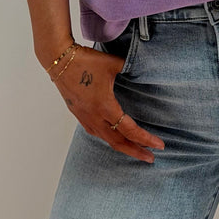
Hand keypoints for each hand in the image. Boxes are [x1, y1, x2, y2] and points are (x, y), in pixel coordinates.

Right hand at [50, 45, 164, 162]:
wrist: (59, 60)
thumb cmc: (86, 61)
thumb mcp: (114, 63)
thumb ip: (131, 67)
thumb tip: (145, 68)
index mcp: (105, 107)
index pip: (129, 130)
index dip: (145, 139)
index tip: (159, 145)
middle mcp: (94, 117)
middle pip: (118, 142)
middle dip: (136, 151)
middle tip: (151, 158)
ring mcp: (85, 117)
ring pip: (106, 139)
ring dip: (122, 146)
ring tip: (136, 149)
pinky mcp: (79, 114)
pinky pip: (96, 132)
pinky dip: (109, 138)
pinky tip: (114, 136)